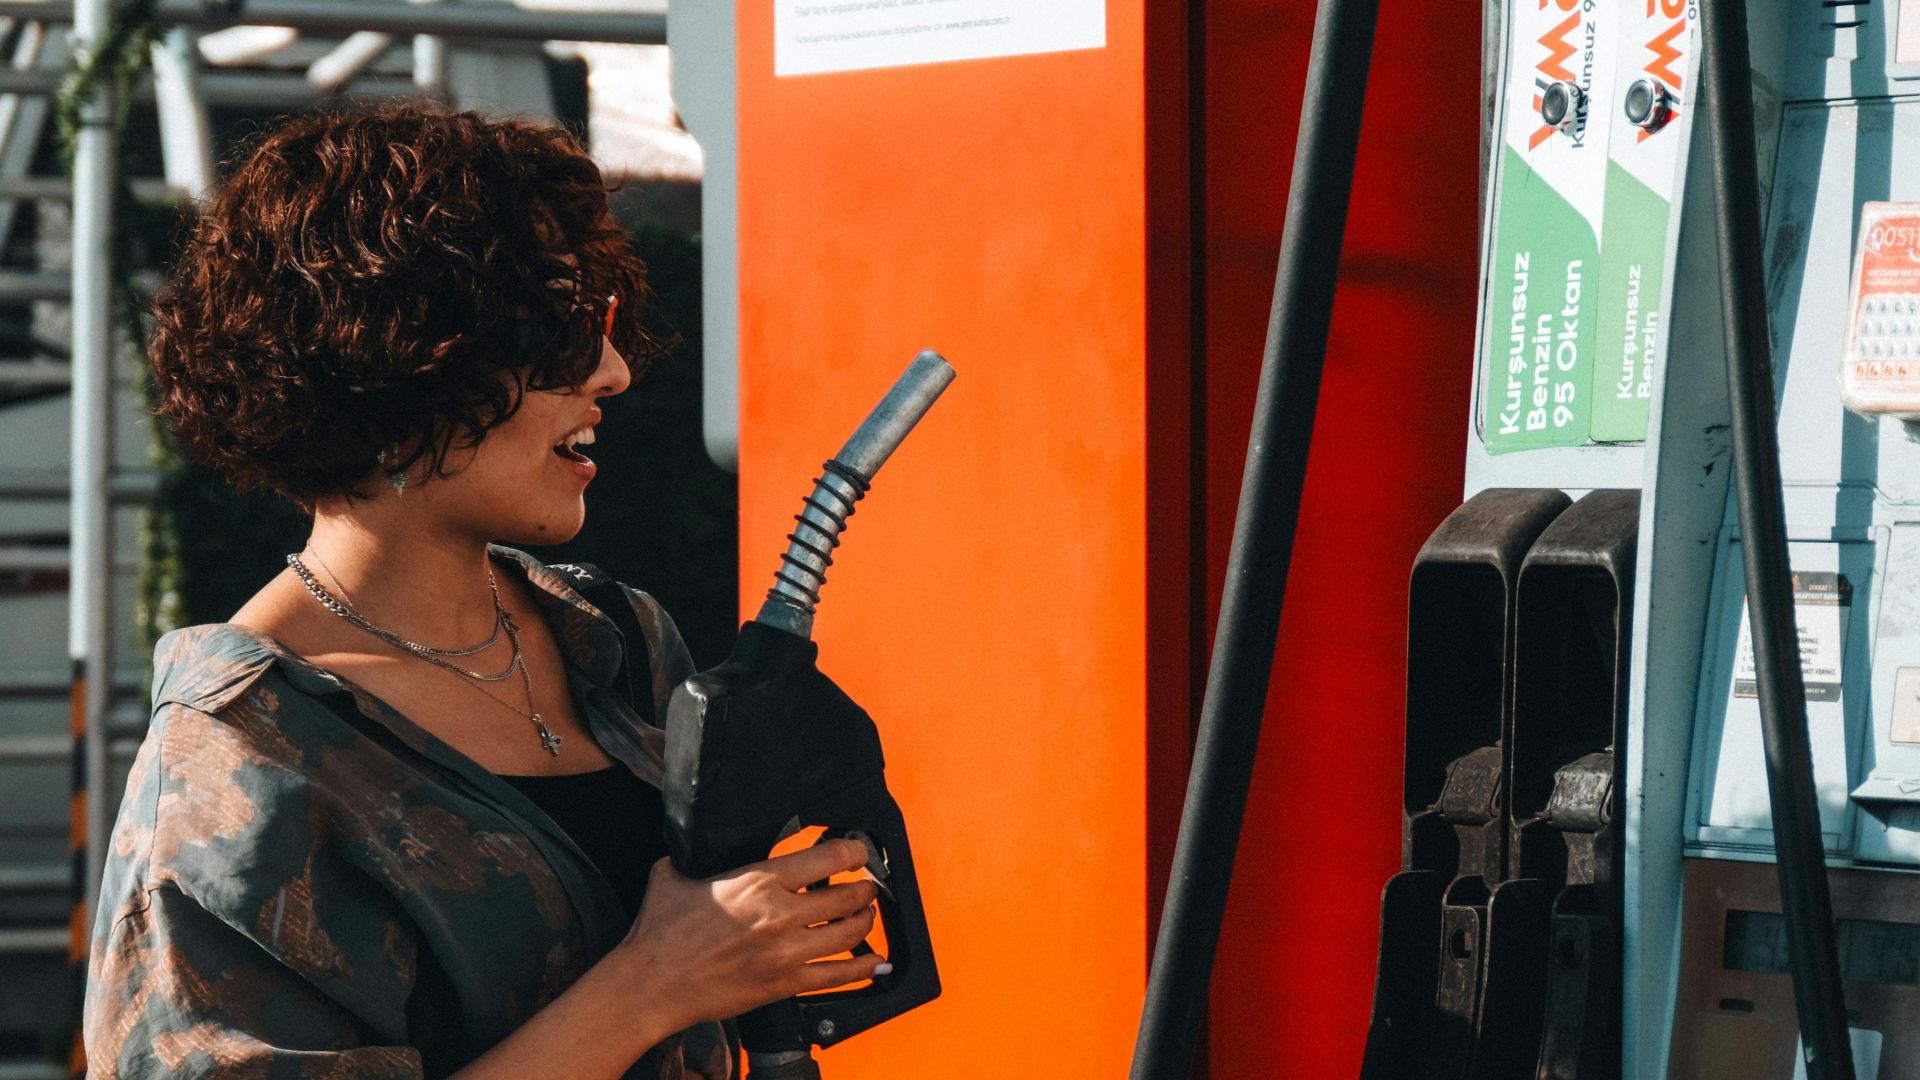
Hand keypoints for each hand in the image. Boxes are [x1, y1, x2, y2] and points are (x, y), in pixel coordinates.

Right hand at [615, 838, 885, 1030]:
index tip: (857, 851)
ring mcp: (786, 953)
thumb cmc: (659, 932)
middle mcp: (779, 915)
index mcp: (757, 881)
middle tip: (867, 884)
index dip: (853, 852)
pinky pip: (837, 976)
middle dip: (865, 888)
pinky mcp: (784, 984)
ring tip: (866, 914)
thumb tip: (702, 843)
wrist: (651, 984)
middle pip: (847, 897)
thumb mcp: (675, 874)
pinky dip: (862, 968)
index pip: (827, 858)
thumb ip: (701, 856)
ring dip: (865, 921)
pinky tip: (874, 962)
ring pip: (849, 934)